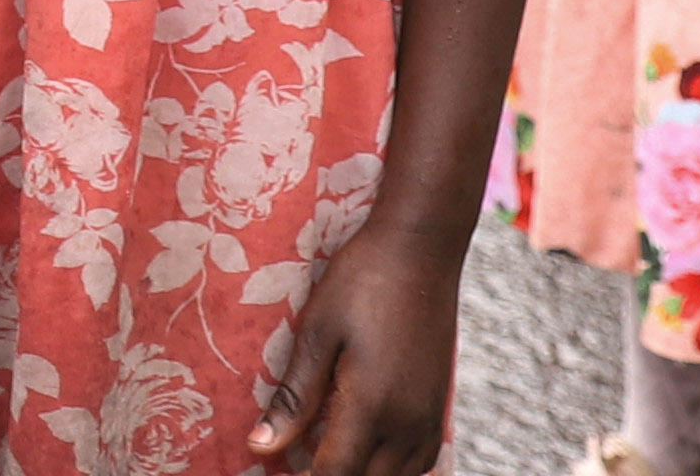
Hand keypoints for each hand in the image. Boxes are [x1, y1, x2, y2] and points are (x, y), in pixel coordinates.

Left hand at [248, 217, 463, 472]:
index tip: (276, 473)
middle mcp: (406, 423)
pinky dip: (392, 470)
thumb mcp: (317, 333)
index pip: (333, 475)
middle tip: (297, 464)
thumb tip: (261, 447)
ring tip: (327, 458)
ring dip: (363, 475)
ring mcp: (428, 417)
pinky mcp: (439, 407)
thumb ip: (295, 397)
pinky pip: (420, 462)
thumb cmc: (362, 280)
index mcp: (371, 406)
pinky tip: (367, 454)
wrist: (422, 246)